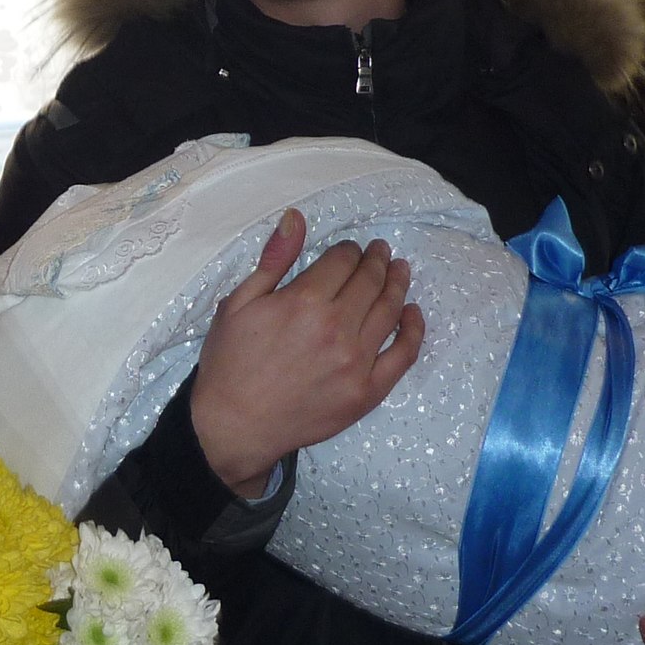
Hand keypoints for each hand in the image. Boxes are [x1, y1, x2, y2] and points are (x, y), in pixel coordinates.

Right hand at [190, 209, 425, 495]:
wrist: (233, 426)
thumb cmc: (230, 363)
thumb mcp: (238, 303)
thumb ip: (274, 259)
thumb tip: (296, 218)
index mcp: (304, 301)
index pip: (342, 260)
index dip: (349, 249)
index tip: (349, 249)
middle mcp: (336, 328)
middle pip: (370, 280)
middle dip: (377, 259)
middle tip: (382, 251)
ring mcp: (356, 361)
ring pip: (390, 310)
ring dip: (398, 284)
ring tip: (400, 270)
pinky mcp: (367, 391)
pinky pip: (403, 354)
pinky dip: (413, 329)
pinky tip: (413, 313)